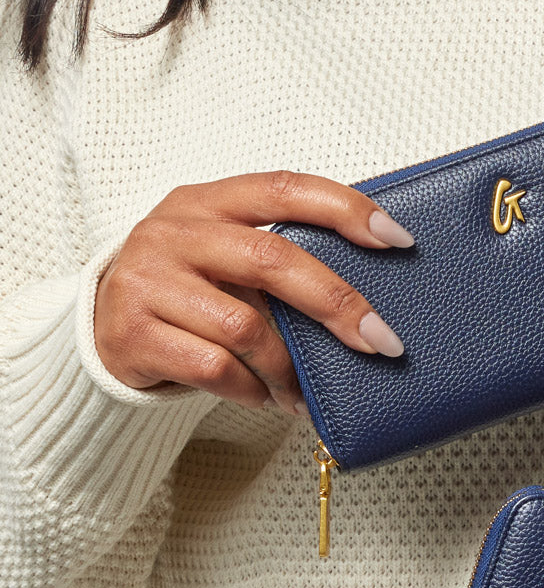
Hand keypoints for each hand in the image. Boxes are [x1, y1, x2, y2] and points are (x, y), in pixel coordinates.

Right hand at [94, 171, 413, 411]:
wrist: (101, 330)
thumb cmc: (185, 295)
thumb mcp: (224, 260)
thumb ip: (278, 263)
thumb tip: (367, 305)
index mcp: (207, 202)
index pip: (285, 189)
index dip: (345, 210)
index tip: (397, 239)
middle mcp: (174, 231)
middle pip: (272, 260)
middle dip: (337, 304)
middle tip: (382, 341)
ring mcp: (149, 280)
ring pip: (245, 326)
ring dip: (290, 368)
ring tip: (307, 392)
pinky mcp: (134, 333)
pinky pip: (216, 368)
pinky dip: (253, 390)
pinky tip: (265, 398)